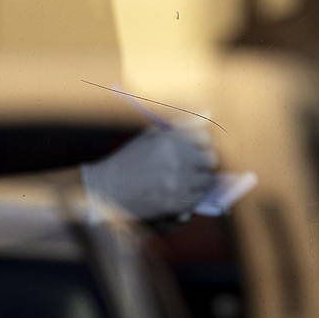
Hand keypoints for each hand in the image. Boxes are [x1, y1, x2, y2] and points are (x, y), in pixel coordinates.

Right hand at [80, 126, 216, 220]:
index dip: (203, 143)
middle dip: (205, 162)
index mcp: (169, 140)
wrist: (108, 190)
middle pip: (209, 160)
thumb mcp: (151, 135)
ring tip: (188, 179)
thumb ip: (181, 124)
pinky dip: (194, 196)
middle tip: (197, 165)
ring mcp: (176, 183)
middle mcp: (176, 160)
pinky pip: (197, 199)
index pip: (204, 137)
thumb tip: (208, 113)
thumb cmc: (130, 159)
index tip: (199, 147)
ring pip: (206, 181)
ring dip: (201, 180)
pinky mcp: (174, 203)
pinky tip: (182, 192)